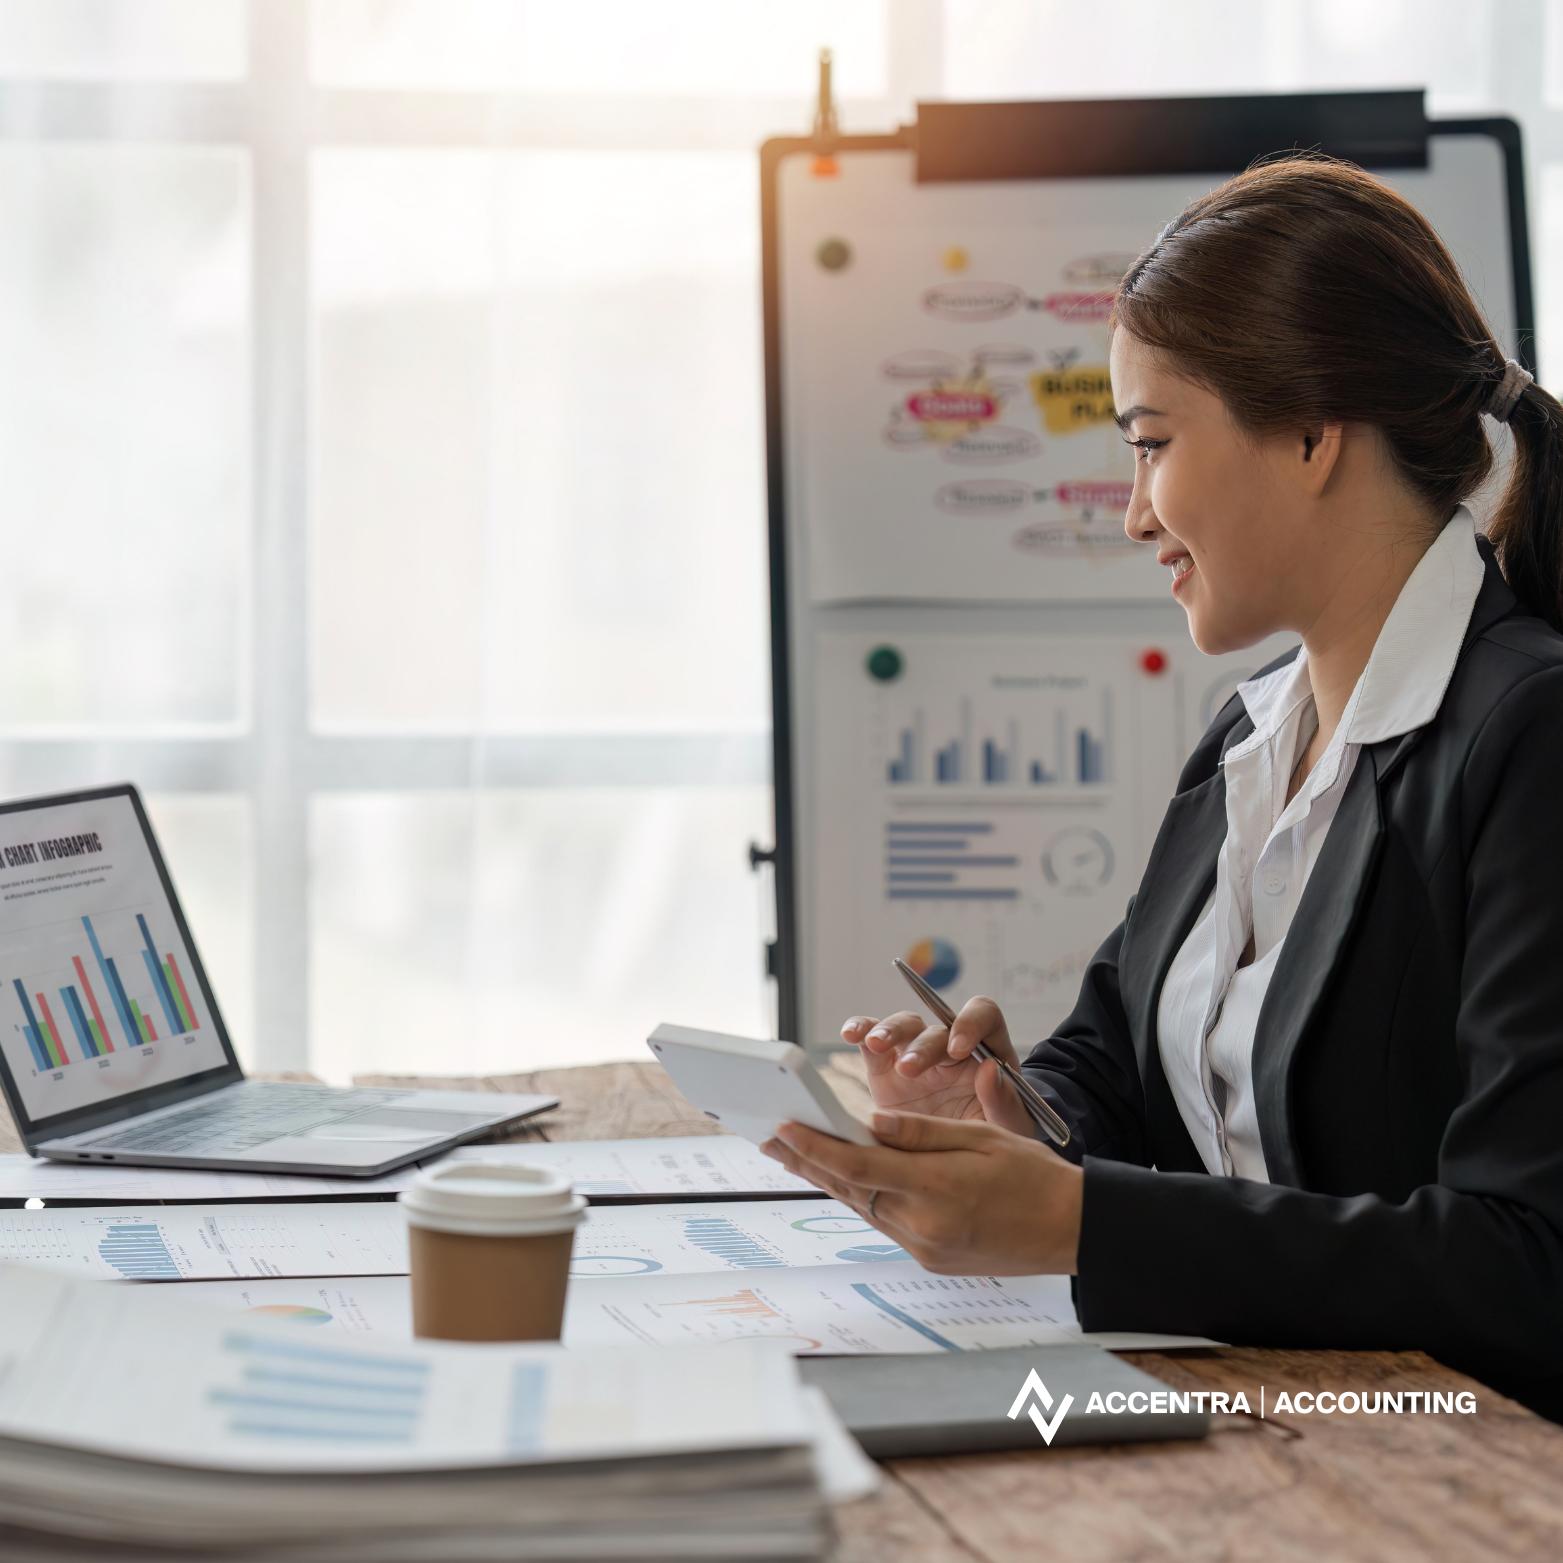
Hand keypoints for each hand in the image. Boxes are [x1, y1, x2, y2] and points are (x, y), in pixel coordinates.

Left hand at [761, 1109, 1081, 1274]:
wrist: (1071, 1230)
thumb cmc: (1033, 1176)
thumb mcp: (980, 1138)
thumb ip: (920, 1133)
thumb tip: (868, 1122)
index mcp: (937, 1189)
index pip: (858, 1166)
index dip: (814, 1146)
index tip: (782, 1127)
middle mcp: (924, 1226)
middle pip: (849, 1190)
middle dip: (805, 1161)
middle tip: (768, 1139)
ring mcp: (925, 1248)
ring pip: (863, 1207)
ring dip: (828, 1180)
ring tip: (794, 1154)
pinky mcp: (930, 1259)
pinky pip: (884, 1222)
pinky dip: (862, 1197)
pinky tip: (844, 1179)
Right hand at [839, 997, 1031, 1134]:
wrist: (958, 1161)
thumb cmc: (992, 1136)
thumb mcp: (1009, 1126)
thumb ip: (1003, 1100)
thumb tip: (989, 1069)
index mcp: (986, 1051)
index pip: (983, 1016)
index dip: (970, 1023)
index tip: (959, 1048)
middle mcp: (949, 1047)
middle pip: (936, 1028)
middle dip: (922, 1046)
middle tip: (910, 1069)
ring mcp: (914, 1054)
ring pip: (903, 1026)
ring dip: (889, 1031)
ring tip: (875, 1045)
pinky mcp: (885, 1068)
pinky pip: (871, 1039)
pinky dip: (860, 1029)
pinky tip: (851, 1034)